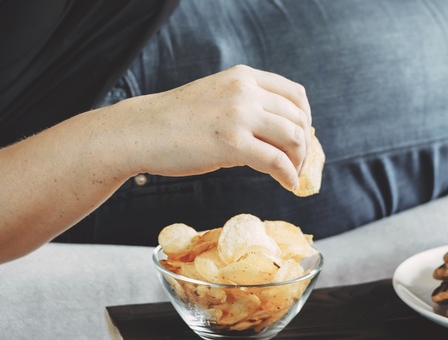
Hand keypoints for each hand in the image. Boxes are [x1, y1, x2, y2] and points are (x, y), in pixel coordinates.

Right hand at [111, 64, 311, 190]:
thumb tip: (279, 132)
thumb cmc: (176, 120)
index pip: (295, 94)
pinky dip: (288, 175)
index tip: (302, 137)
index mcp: (243, 77)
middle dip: (305, 144)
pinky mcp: (232, 144)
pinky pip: (276, 161)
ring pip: (293, 137)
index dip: (305, 119)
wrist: (142, 130)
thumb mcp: (217, 96)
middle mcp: (245, 91)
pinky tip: (287, 184)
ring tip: (293, 175)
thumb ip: (247, 105)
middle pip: (298, 117)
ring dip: (300, 161)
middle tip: (300, 163)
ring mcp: (240, 115)